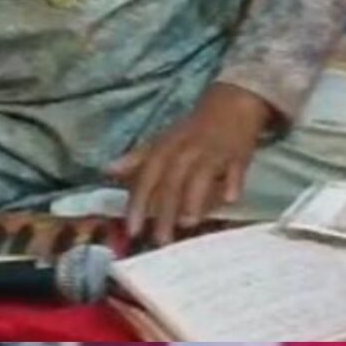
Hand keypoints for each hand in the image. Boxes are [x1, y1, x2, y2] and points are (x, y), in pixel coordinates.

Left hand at [113, 82, 277, 244]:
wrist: (231, 104)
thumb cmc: (193, 129)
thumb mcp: (163, 141)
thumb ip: (137, 159)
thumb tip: (107, 170)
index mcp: (166, 149)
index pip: (147, 178)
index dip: (138, 203)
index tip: (132, 229)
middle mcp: (186, 151)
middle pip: (172, 184)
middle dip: (165, 213)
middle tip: (161, 241)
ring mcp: (213, 152)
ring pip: (200, 176)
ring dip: (194, 198)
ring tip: (188, 223)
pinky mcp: (238, 154)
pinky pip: (234, 169)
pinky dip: (231, 181)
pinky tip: (229, 198)